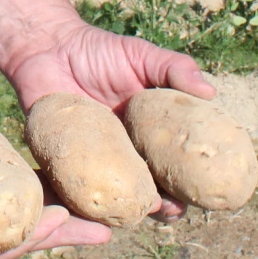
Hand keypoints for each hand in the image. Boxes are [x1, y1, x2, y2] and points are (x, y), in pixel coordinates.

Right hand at [0, 118, 111, 258]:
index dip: (31, 238)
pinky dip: (29, 187)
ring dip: (53, 214)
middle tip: (103, 229)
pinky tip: (56, 180)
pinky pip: (4, 191)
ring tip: (94, 210)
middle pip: (16, 238)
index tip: (64, 222)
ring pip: (16, 217)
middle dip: (60, 234)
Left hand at [2, 20, 216, 219]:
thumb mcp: (141, 55)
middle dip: (164, 206)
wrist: (47, 47)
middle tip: (170, 207)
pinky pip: (76, 193)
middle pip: (149, 191)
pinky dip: (87, 205)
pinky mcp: (64, 165)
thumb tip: (211, 93)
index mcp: (148, 136)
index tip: (203, 192)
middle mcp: (125, 155)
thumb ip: (174, 69)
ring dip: (128, 211)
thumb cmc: (97, 51)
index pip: (175, 168)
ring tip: (140, 208)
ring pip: (115, 201)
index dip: (190, 184)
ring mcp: (95, 163)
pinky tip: (98, 205)